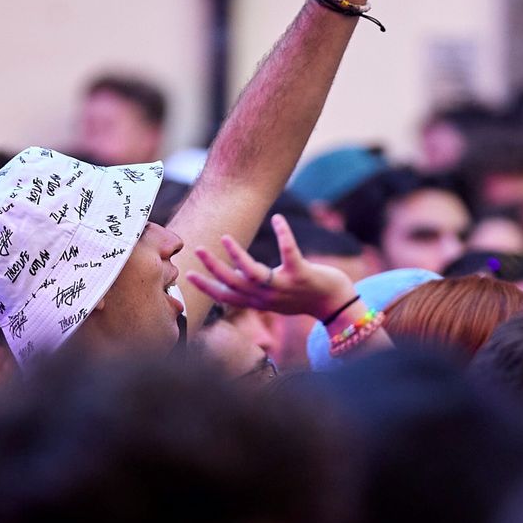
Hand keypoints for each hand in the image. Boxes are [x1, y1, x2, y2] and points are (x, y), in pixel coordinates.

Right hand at [185, 214, 355, 320]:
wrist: (334, 304)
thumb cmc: (302, 297)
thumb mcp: (273, 298)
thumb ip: (254, 290)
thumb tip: (235, 274)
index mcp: (258, 302)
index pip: (226, 297)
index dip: (206, 287)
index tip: (187, 274)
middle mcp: (267, 298)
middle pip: (234, 284)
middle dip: (213, 268)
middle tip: (198, 249)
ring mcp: (284, 287)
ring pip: (254, 273)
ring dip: (237, 255)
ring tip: (225, 237)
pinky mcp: (302, 274)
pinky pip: (289, 252)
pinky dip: (283, 234)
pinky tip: (277, 218)